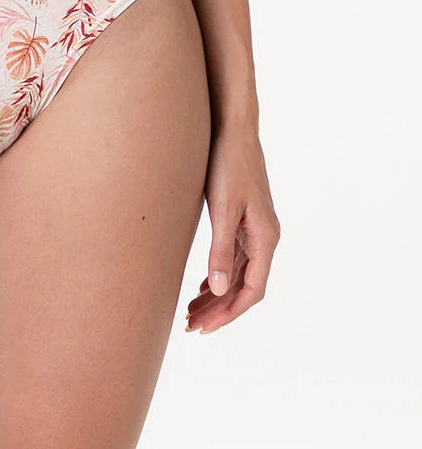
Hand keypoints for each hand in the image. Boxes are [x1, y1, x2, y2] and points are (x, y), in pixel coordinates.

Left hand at [186, 125, 279, 333]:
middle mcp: (265, 236)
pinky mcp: (243, 217)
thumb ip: (220, 250)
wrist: (232, 127)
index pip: (251, 290)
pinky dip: (220, 274)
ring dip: (217, 294)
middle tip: (190, 326)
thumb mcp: (222, 208)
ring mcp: (255, 227)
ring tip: (191, 311)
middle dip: (220, 309)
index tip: (204, 328)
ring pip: (238, 272)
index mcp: (265, 238)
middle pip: (244, 285)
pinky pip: (235, 257)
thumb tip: (219, 291)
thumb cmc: (228, 163)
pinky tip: (204, 284)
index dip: (228, 313)